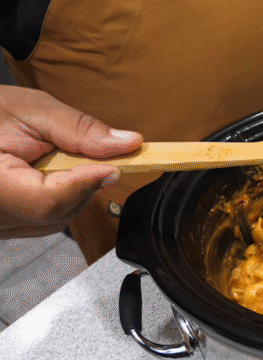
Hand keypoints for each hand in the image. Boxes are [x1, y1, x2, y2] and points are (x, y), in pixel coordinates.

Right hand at [0, 85, 142, 238]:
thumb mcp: (32, 110)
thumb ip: (80, 130)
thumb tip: (127, 144)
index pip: (47, 201)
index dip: (84, 184)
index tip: (111, 167)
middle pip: (56, 213)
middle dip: (83, 185)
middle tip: (91, 158)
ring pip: (54, 220)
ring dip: (73, 193)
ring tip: (60, 161)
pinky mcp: (5, 223)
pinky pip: (42, 221)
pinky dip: (60, 199)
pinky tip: (51, 175)